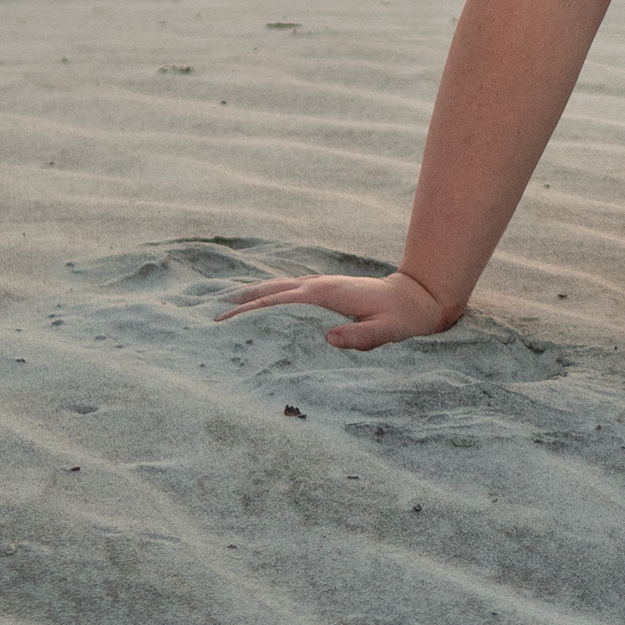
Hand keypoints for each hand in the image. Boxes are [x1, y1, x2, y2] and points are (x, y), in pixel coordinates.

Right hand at [215, 269, 455, 349]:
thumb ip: (360, 338)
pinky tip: (256, 303)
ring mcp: (319, 285)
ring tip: (221, 309)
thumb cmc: (400, 318)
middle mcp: (317, 286)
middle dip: (240, 305)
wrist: (416, 297)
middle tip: (209, 319)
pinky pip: (287, 290)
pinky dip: (266, 294)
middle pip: (269, 293)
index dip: (251, 314)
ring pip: (276, 288)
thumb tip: (328, 339)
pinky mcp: (324, 290)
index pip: (279, 305)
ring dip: (249, 296)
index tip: (224, 324)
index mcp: (325, 296)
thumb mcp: (386, 332)